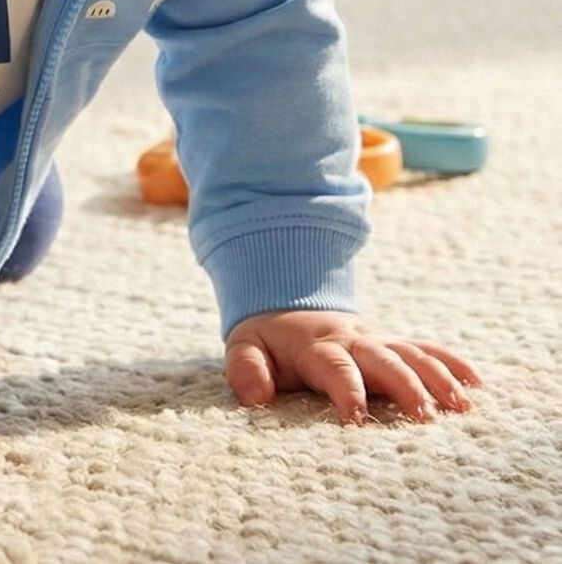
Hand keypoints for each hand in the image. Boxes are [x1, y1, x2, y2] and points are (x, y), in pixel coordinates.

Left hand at [225, 309, 482, 424]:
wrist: (285, 302)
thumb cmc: (268, 340)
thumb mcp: (246, 347)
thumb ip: (246, 368)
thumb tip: (255, 396)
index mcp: (317, 346)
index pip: (335, 367)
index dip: (347, 391)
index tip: (357, 420)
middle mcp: (353, 340)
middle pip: (384, 359)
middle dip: (405, 386)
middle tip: (424, 417)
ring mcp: (377, 339)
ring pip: (412, 353)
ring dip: (437, 377)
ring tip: (461, 406)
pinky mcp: (393, 343)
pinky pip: (426, 348)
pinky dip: (451, 362)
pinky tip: (475, 384)